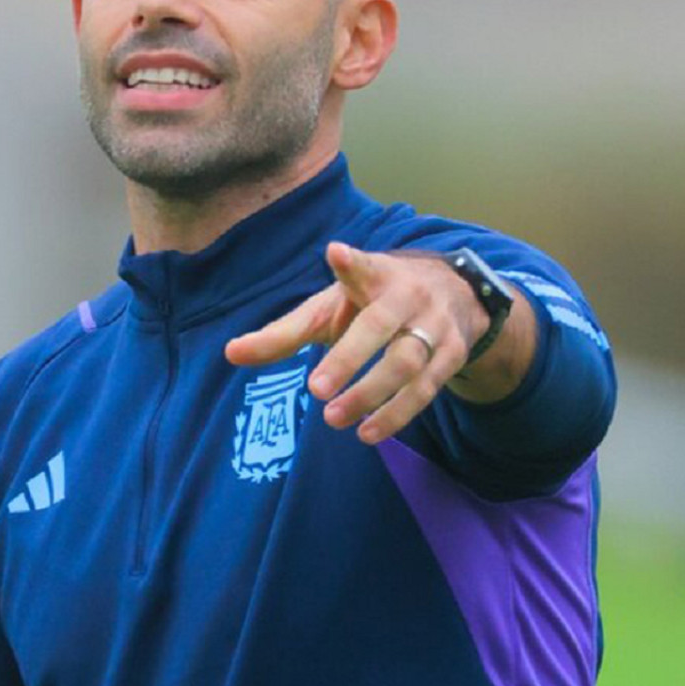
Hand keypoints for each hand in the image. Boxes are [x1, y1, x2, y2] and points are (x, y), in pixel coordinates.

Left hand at [224, 241, 489, 444]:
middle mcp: (408, 297)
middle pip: (379, 326)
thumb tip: (231, 353)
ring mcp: (435, 326)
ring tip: (333, 419)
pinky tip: (368, 432)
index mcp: (374, 275)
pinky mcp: (452, 356)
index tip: (336, 254)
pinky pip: (426, 389)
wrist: (454, 297)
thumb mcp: (331, 308)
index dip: (350, 263)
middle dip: (349, 358)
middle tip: (316, 389)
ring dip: (371, 394)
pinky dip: (397, 413)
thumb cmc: (373, 303)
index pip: (361, 267)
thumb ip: (284, 333)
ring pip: (407, 362)